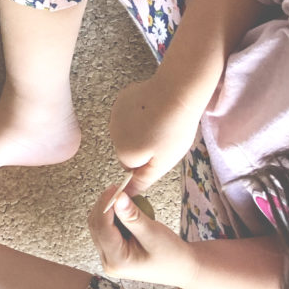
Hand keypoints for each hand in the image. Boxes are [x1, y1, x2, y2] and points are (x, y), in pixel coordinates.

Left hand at [87, 185, 195, 287]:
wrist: (184, 268)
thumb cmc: (172, 255)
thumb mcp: (153, 233)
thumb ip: (132, 216)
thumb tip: (117, 197)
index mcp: (117, 261)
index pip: (102, 227)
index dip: (106, 204)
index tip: (115, 188)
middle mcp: (109, 261)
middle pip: (97, 225)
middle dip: (106, 206)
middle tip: (119, 190)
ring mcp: (109, 257)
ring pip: (99, 225)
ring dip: (109, 210)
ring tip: (126, 200)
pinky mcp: (113, 252)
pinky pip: (106, 229)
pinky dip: (114, 217)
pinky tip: (126, 211)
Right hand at [108, 73, 202, 192]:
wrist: (175, 93)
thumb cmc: (173, 131)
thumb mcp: (163, 163)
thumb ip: (143, 180)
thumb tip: (127, 195)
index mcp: (124, 153)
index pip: (131, 166)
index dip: (147, 161)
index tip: (161, 151)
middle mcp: (113, 134)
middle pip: (127, 147)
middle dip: (141, 145)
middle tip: (163, 137)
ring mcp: (115, 114)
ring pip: (127, 130)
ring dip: (139, 129)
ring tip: (160, 121)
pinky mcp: (121, 99)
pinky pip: (127, 113)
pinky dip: (138, 113)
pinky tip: (153, 108)